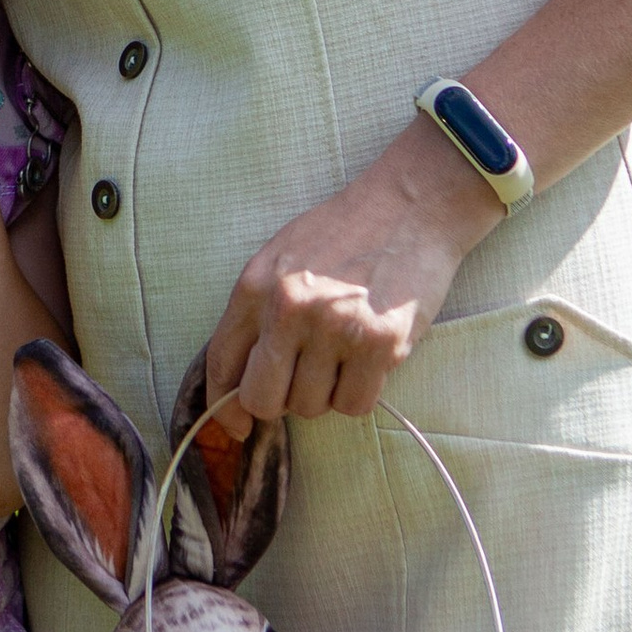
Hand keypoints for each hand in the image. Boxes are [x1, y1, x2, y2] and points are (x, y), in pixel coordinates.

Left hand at [199, 124, 500, 425]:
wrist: (410, 206)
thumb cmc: (344, 233)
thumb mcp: (282, 258)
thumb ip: (258, 312)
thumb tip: (243, 378)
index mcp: (256, 285)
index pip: (221, 362)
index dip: (224, 405)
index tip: (237, 425)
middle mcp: (289, 309)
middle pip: (262, 398)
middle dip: (277, 404)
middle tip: (300, 385)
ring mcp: (335, 328)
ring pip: (311, 406)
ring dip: (325, 393)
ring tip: (343, 353)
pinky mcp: (380, 344)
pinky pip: (355, 405)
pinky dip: (360, 393)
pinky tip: (367, 360)